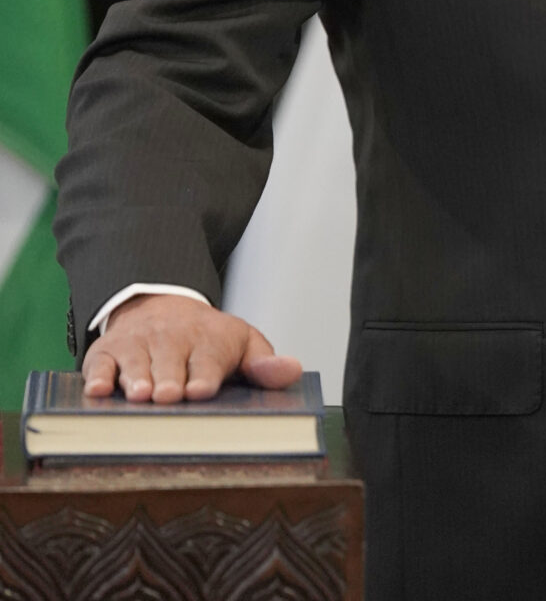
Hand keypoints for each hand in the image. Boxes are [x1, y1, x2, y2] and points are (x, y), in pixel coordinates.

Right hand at [81, 294, 302, 403]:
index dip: (205, 375)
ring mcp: (138, 345)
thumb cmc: (206, 339)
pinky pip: (99, 364)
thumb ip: (265, 363)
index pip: (208, 359)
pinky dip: (96, 376)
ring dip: (136, 378)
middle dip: (169, 378)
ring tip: (140, 395)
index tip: (202, 390)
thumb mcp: (242, 343)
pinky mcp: (108, 352)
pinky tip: (97, 390)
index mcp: (208, 341)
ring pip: (135, 362)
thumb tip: (293, 371)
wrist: (163, 307)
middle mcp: (171, 340)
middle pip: (170, 362)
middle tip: (169, 395)